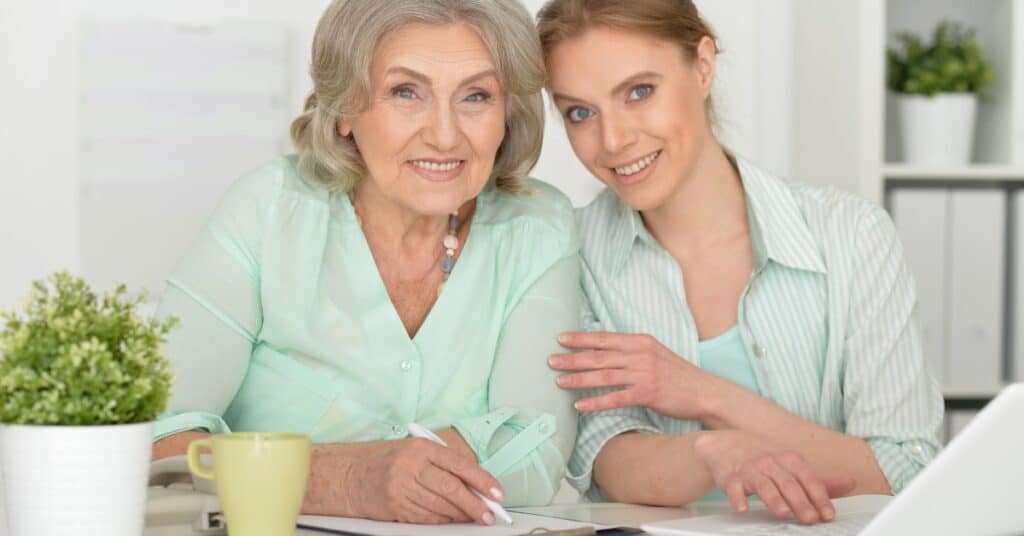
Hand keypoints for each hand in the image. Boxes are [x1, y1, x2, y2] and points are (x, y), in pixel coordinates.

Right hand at [349, 438, 503, 524]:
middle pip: (451, 488)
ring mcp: (401, 488)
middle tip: (488, 514)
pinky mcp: (395, 507)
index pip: (459, 464)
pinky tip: (451, 520)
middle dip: (474, 504)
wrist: (350, 475)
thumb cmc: (389, 461)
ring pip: (440, 506)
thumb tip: (477, 484)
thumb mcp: (415, 450)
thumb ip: (444, 462)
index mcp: (421, 447)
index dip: (481, 480)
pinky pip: (427, 517)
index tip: (497, 493)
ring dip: (461, 515)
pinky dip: (443, 520)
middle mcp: (410, 466)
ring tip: (474, 518)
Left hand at [550, 331, 717, 418]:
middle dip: (572, 358)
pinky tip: (580, 406)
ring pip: (603, 376)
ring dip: (579, 379)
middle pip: (599, 356)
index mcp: (640, 342)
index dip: (581, 338)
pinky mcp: (647, 394)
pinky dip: (596, 402)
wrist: (704, 392)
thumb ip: (632, 351)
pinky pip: (615, 398)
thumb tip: (606, 351)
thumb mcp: (655, 353)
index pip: (604, 338)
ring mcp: (643, 374)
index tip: (560, 339)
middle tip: (550, 361)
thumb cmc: (678, 375)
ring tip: (559, 381)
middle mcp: (640, 355)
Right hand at [694, 430, 855, 523]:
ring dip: (773, 499)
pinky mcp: (730, 478)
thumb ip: (819, 480)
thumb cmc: (763, 458)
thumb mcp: (792, 464)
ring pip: (763, 486)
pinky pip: (734, 487)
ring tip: (783, 513)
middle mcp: (771, 463)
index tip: (828, 514)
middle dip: (800, 502)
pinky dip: (737, 497)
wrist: (726, 445)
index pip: (808, 478)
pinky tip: (742, 507)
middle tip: (810, 519)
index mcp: (789, 460)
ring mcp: (750, 470)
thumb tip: (851, 483)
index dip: (819, 496)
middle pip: (788, 484)